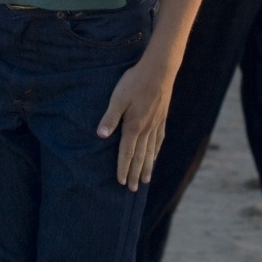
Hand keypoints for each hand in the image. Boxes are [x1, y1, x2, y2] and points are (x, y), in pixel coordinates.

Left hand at [97, 55, 172, 190]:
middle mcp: (146, 130)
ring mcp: (156, 125)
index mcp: (133, 126)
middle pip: (140, 157)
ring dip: (147, 167)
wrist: (159, 71)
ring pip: (151, 151)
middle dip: (135, 174)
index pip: (126, 153)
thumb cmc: (134, 82)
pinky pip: (159, 140)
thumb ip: (110, 118)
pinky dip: (156, 151)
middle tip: (133, 190)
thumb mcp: (118, 98)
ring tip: (146, 180)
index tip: (121, 183)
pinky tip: (155, 155)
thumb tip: (100, 136)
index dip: (123, 168)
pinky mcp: (161, 118)